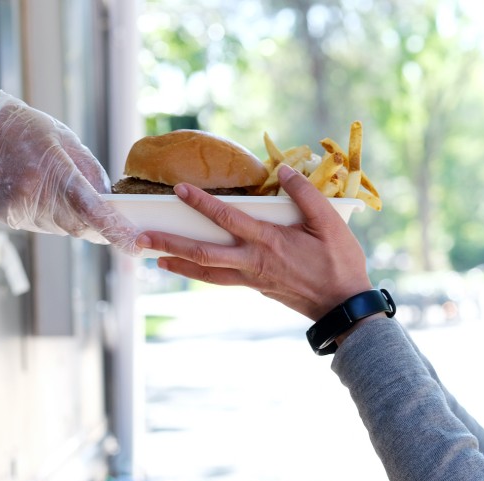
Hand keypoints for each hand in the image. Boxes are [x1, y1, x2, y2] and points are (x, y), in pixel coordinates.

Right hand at [0, 90, 138, 250]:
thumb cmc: (20, 128)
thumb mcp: (63, 139)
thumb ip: (90, 173)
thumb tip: (110, 203)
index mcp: (52, 172)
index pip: (91, 210)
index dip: (115, 230)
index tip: (134, 246)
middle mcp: (32, 196)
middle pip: (79, 226)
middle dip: (96, 223)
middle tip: (106, 215)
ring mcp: (16, 210)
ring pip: (59, 228)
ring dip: (69, 217)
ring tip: (57, 189)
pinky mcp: (4, 217)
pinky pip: (38, 225)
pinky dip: (48, 216)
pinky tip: (38, 193)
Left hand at [137, 165, 372, 320]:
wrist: (343, 306)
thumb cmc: (340, 262)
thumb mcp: (330, 223)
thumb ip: (306, 195)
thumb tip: (284, 171)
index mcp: (269, 241)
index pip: (226, 218)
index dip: (200, 203)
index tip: (178, 190)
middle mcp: (253, 261)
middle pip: (201, 253)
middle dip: (169, 244)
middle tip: (140, 239)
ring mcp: (252, 278)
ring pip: (206, 272)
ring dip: (178, 265)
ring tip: (155, 259)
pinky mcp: (256, 287)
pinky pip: (220, 280)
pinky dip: (200, 274)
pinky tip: (190, 269)